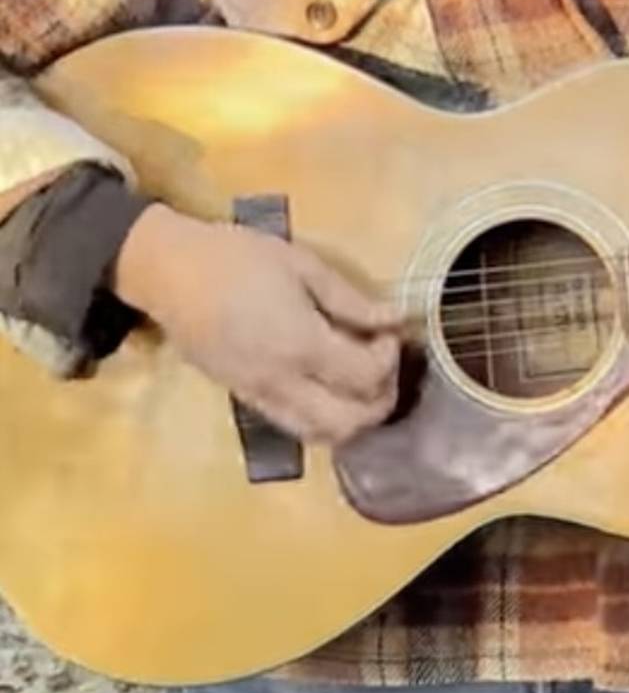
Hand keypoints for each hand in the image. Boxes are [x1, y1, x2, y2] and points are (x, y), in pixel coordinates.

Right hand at [112, 205, 402, 443]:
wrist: (169, 273)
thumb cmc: (236, 257)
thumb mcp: (302, 265)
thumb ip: (351, 299)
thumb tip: (395, 319)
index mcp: (300, 344)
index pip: (365, 377)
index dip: (389, 358)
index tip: (389, 332)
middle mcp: (282, 383)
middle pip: (350, 423)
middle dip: (380, 401)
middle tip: (383, 365)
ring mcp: (259, 397)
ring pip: (320, 435)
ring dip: (353, 419)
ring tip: (359, 381)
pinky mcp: (243, 399)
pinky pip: (294, 425)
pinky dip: (323, 419)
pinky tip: (328, 386)